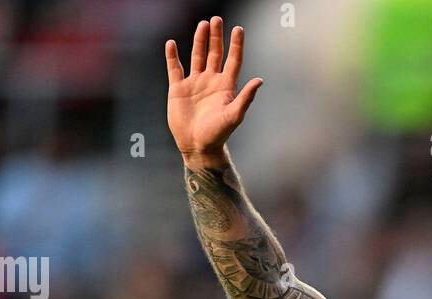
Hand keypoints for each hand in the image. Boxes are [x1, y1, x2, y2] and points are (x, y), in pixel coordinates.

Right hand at [166, 17, 262, 169]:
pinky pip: (174, 68)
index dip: (236, 45)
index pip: (233, 60)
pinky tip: (172, 43)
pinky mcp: (178, 89)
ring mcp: (194, 83)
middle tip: (216, 19)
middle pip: (215, 53)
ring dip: (200, 40)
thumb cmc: (218, 133)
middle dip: (216, 37)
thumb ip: (245, 97)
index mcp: (226, 86)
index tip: (238, 29)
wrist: (198, 146)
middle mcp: (211, 81)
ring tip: (202, 25)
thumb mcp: (234, 115)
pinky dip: (172, 56)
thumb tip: (260, 80)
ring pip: (197, 56)